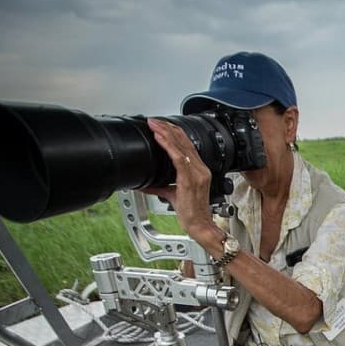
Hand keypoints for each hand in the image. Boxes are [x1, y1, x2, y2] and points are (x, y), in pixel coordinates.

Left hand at [142, 118, 215, 239]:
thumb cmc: (191, 212)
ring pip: (181, 147)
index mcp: (199, 170)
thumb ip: (159, 187)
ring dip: (166, 134)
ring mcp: (197, 174)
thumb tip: (144, 183)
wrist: (200, 225)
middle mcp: (201, 169)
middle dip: (168, 128)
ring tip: (154, 125)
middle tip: (154, 120)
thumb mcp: (172, 195)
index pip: (188, 145)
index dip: (174, 133)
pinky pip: (179, 158)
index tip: (161, 125)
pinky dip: (168, 146)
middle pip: (185, 141)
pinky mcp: (190, 180)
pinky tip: (160, 138)